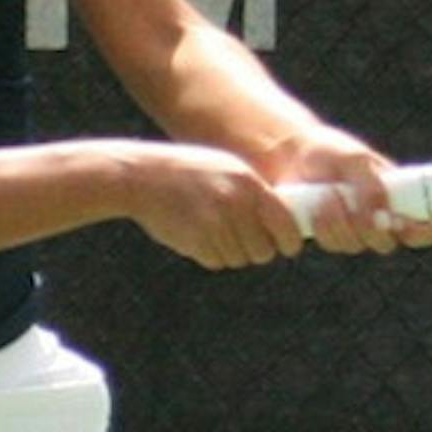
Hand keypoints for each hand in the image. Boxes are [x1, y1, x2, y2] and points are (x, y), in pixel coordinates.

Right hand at [120, 142, 303, 270]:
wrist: (140, 177)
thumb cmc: (188, 172)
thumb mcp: (227, 169)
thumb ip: (254, 193)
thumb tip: (286, 222)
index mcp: (248, 184)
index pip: (286, 225)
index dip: (290, 241)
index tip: (288, 246)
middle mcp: (235, 205)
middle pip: (264, 250)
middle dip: (258, 250)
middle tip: (246, 240)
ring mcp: (214, 225)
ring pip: (240, 259)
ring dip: (233, 252)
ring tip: (215, 229)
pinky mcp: (195, 243)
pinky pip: (217, 261)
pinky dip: (212, 255)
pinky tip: (199, 234)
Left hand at [268, 128, 431, 256]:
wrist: (292, 154)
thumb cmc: (332, 152)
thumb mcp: (355, 160)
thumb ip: (371, 186)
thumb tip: (380, 213)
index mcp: (398, 201)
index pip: (423, 230)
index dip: (420, 232)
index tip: (404, 222)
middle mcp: (379, 221)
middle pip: (386, 245)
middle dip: (370, 229)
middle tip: (358, 211)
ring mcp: (352, 231)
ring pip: (354, 245)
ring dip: (340, 222)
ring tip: (328, 194)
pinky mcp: (327, 235)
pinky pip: (331, 243)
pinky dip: (323, 224)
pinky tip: (314, 204)